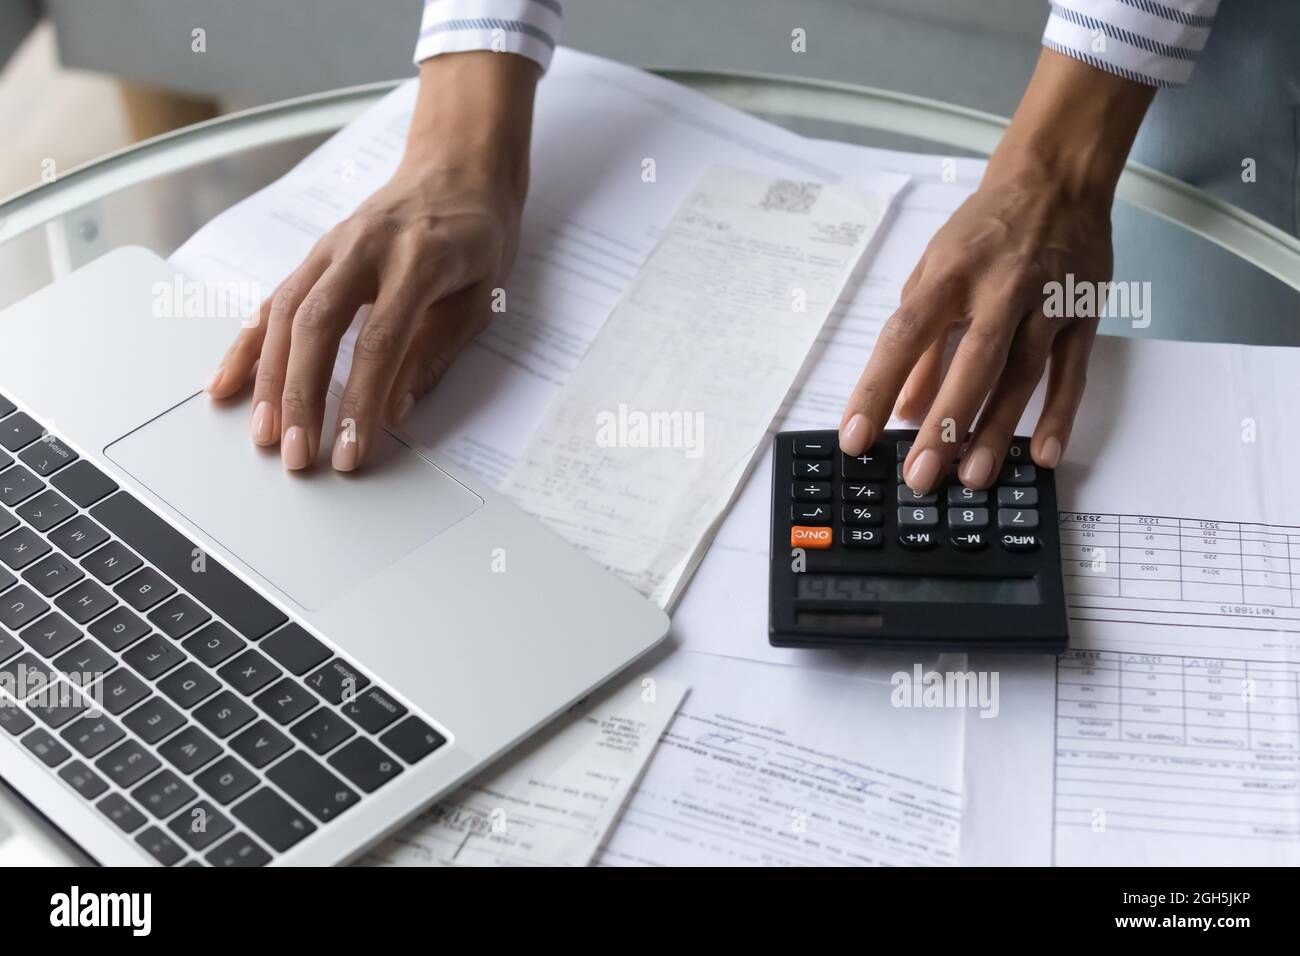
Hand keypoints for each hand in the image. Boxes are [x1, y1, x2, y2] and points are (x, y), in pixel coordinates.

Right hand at [205, 52, 537, 471]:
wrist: (458, 168)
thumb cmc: (476, 237)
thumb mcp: (479, 296)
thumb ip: (435, 352)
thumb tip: (394, 411)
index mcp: (417, 260)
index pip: (380, 341)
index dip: (360, 402)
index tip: (351, 453)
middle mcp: (364, 248)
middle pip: (318, 327)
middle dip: (301, 398)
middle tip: (296, 455)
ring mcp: (331, 247)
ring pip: (285, 314)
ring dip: (269, 379)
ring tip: (264, 435)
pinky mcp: (313, 255)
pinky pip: (273, 301)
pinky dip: (247, 345)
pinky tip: (228, 385)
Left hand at [841, 174, 1109, 490]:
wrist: (1056, 177)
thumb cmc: (983, 230)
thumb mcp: (934, 272)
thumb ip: (920, 341)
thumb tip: (902, 408)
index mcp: (948, 275)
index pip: (905, 338)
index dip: (877, 389)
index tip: (856, 437)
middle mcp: (998, 288)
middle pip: (970, 364)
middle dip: (944, 425)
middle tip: (921, 477)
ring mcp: (1046, 301)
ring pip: (1021, 375)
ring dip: (996, 430)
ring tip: (972, 477)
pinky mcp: (1083, 314)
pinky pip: (1072, 372)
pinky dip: (1060, 415)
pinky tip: (1043, 454)